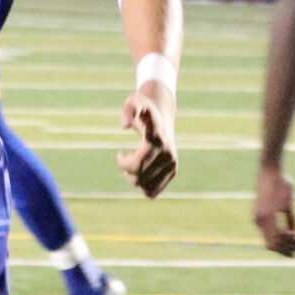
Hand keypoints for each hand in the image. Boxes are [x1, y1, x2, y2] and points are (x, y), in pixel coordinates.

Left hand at [118, 81, 177, 197]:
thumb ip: (128, 109)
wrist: (162, 117)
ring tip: (135, 162)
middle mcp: (168, 153)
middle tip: (124, 157)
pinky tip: (143, 171)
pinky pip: (152, 192)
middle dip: (126, 169)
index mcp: (157, 139)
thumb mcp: (134, 101)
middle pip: (138, 177)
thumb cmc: (143, 110)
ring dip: (134, 177)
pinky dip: (143, 185)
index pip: (137, 163)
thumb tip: (123, 125)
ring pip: (144, 187)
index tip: (120, 154)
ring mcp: (172, 164)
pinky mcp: (173, 172)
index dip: (124, 163)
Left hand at [256, 163, 294, 255]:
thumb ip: (288, 220)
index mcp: (261, 222)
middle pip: (275, 248)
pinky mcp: (268, 214)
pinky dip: (290, 237)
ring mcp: (262, 219)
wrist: (270, 171)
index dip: (286, 250)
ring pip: (278, 243)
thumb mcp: (285, 205)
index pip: (272, 245)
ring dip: (292, 244)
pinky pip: (279, 234)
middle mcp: (259, 223)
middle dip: (291, 250)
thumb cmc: (278, 185)